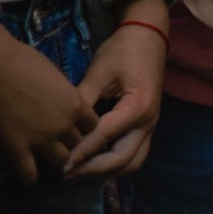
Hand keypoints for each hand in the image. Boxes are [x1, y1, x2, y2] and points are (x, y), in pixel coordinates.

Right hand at [0, 22, 100, 184]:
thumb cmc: (20, 59)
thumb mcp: (55, 75)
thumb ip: (64, 95)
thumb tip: (64, 104)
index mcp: (75, 105)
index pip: (92, 126)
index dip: (83, 127)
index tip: (74, 126)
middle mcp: (64, 126)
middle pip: (78, 145)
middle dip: (71, 144)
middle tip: (59, 141)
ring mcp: (42, 140)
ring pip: (61, 161)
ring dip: (55, 159)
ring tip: (45, 156)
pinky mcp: (18, 149)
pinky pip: (29, 174)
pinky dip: (29, 177)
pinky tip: (27, 175)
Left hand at [66, 0, 167, 177]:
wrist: (148, 40)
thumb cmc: (123, 51)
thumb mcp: (99, 72)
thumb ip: (83, 99)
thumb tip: (62, 123)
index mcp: (137, 108)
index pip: (106, 137)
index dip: (83, 152)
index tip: (63, 162)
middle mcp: (148, 124)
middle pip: (123, 160)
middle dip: (95, 170)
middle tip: (68, 172)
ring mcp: (150, 128)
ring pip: (132, 163)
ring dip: (107, 171)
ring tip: (80, 171)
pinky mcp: (145, 128)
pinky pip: (132, 155)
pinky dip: (114, 163)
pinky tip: (93, 161)